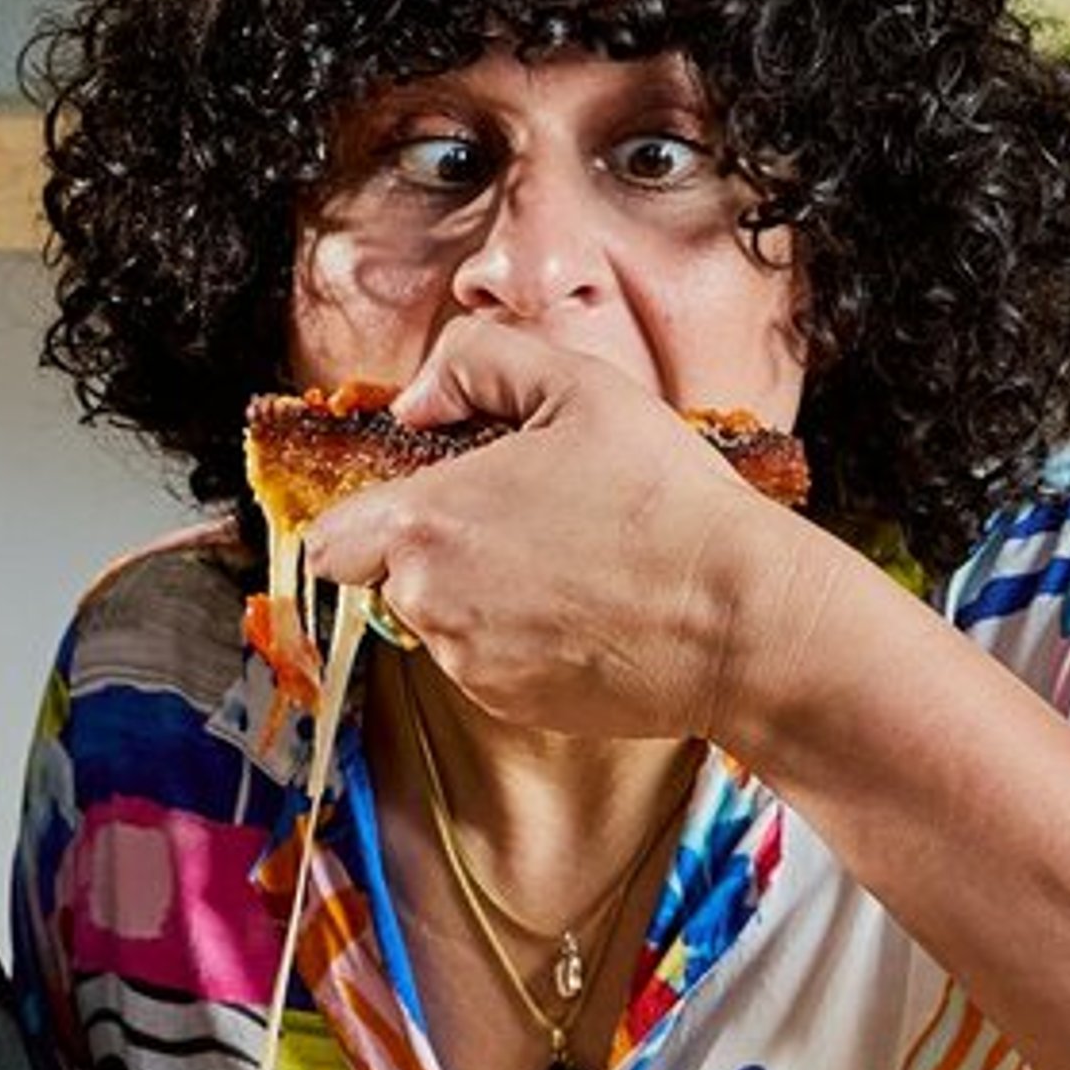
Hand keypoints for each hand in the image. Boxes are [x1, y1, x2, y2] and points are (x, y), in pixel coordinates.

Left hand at [297, 319, 822, 748]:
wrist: (738, 616)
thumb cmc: (664, 500)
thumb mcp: (576, 384)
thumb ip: (476, 363)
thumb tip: (419, 399)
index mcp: (426, 525)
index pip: (331, 541)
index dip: (369, 516)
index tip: (425, 500)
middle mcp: (430, 605)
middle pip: (390, 580)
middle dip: (436, 551)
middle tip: (522, 519)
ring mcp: (470, 665)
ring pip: (442, 624)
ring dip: (482, 595)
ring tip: (569, 560)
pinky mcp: (512, 707)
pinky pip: (489, 666)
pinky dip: (521, 640)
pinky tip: (587, 608)